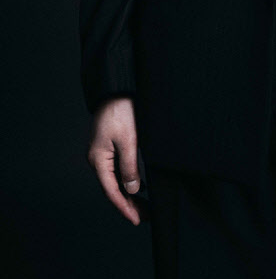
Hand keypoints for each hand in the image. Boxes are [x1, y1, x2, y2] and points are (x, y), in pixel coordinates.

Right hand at [86, 96, 148, 225]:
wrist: (115, 90)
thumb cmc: (121, 112)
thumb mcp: (128, 140)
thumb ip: (129, 167)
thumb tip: (132, 189)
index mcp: (98, 160)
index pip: (111, 191)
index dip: (125, 207)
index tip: (137, 220)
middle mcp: (97, 160)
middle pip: (113, 189)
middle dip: (129, 204)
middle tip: (145, 216)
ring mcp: (101, 154)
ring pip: (115, 180)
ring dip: (129, 194)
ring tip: (144, 206)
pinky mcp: (108, 147)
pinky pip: (117, 170)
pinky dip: (127, 181)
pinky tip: (139, 187)